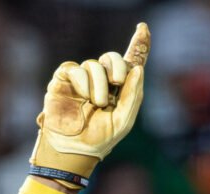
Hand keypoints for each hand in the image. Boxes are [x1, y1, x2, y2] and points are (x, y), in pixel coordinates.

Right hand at [29, 23, 149, 188]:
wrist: (74, 150)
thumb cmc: (100, 139)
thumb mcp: (123, 120)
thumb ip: (134, 95)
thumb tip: (138, 69)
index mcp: (119, 89)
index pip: (130, 62)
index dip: (138, 44)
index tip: (144, 28)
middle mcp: (101, 80)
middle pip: (113, 58)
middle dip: (119, 67)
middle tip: (118, 83)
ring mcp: (82, 79)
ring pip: (95, 64)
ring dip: (99, 84)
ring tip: (97, 103)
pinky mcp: (64, 80)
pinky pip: (76, 69)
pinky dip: (83, 81)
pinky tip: (84, 96)